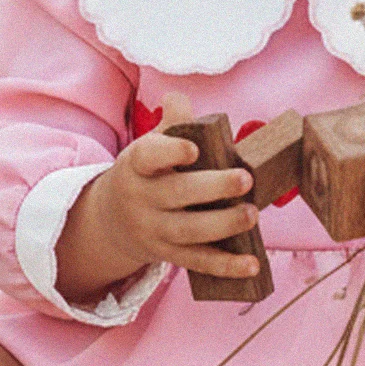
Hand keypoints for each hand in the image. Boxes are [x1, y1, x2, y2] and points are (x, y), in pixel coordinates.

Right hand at [58, 94, 262, 299]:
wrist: (111, 222)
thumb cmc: (145, 173)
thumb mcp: (149, 145)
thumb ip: (170, 122)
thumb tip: (178, 99)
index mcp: (136, 165)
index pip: (148, 156)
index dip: (170, 151)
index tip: (194, 148)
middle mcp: (142, 199)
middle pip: (176, 194)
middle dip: (213, 188)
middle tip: (246, 179)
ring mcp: (154, 231)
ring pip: (188, 231)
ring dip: (223, 225)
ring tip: (252, 214)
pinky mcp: (168, 255)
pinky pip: (198, 262)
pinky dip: (226, 266)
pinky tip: (252, 264)